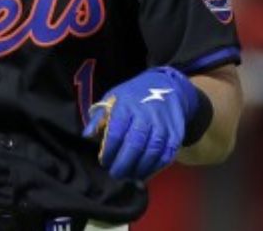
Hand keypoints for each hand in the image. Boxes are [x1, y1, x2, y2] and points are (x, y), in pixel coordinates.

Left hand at [81, 66, 199, 181]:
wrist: (167, 86)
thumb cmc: (134, 95)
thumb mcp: (113, 98)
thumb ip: (99, 117)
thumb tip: (86, 136)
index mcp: (127, 106)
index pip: (116, 133)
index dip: (109, 151)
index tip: (104, 161)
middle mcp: (146, 115)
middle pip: (135, 145)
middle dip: (123, 164)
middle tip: (115, 174)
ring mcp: (163, 125)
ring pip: (152, 153)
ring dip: (139, 169)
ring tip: (129, 176)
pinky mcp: (175, 134)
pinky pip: (166, 156)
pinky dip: (155, 168)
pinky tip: (144, 173)